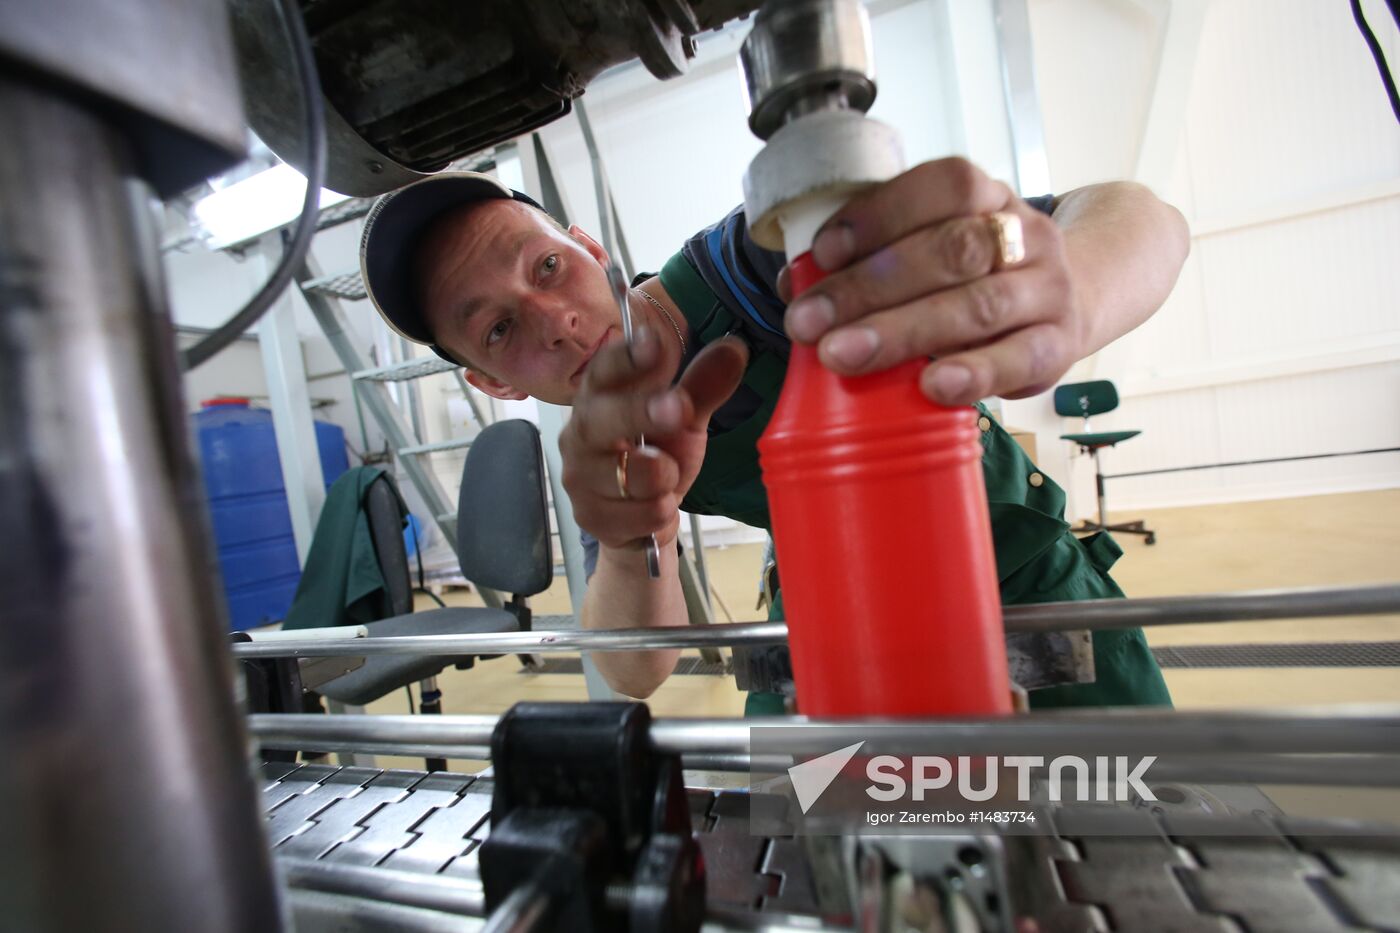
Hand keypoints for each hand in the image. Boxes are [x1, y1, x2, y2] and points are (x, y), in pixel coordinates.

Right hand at [560, 328, 748, 550]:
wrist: (640, 518)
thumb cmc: (655, 454)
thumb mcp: (683, 420)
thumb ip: (703, 386)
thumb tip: (734, 348)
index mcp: (601, 395)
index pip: (605, 370)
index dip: (626, 357)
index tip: (653, 343)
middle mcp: (581, 432)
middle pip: (601, 420)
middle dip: (640, 413)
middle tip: (677, 408)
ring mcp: (581, 476)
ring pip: (630, 475)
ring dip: (665, 477)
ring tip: (667, 476)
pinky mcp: (589, 515)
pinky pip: (639, 515)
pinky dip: (660, 511)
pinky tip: (657, 504)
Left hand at [777, 157, 1082, 405]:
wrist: (1074, 301)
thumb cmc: (980, 278)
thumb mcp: (936, 250)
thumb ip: (874, 259)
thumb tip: (798, 283)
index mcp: (987, 197)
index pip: (943, 186)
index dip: (881, 215)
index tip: (823, 252)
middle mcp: (1023, 236)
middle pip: (951, 250)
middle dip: (869, 286)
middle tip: (808, 322)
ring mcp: (1048, 290)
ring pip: (979, 305)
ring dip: (903, 331)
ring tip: (843, 355)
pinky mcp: (1060, 346)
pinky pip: (1020, 359)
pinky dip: (974, 372)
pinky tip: (932, 385)